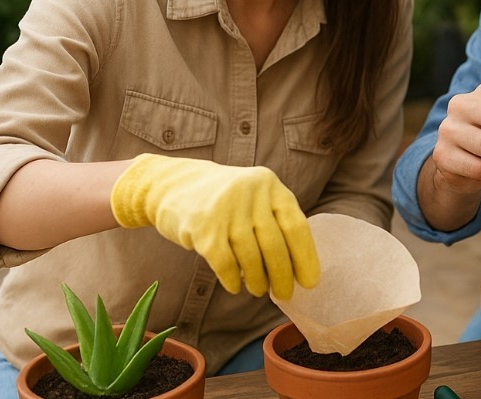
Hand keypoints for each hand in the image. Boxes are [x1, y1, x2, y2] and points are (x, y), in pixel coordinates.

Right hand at [110, 153, 319, 298]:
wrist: (171, 185)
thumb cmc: (223, 200)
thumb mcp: (254, 197)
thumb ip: (275, 221)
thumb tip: (299, 267)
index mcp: (269, 185)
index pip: (296, 226)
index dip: (305, 257)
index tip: (309, 282)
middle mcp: (250, 193)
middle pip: (275, 246)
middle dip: (282, 276)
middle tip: (285, 294)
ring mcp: (225, 209)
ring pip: (251, 258)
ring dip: (258, 281)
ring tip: (259, 289)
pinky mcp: (202, 228)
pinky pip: (225, 265)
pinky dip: (233, 280)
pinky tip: (235, 286)